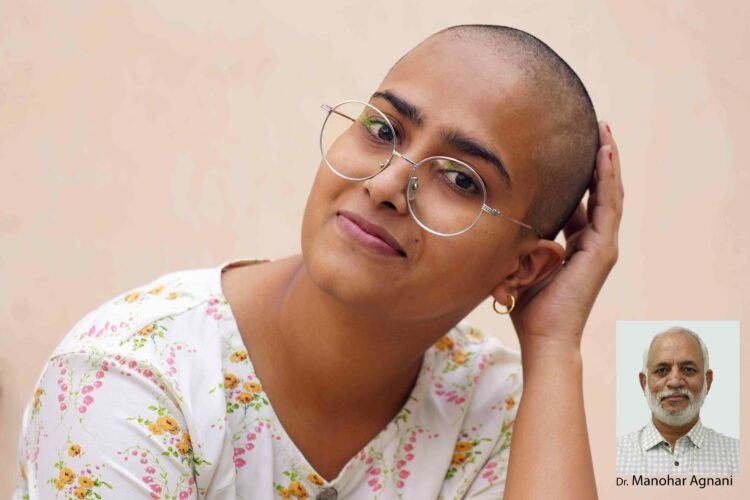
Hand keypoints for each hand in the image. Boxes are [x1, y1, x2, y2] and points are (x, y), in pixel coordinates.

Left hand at [511, 122, 622, 345]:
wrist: (542, 336)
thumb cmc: (526, 305)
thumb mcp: (519, 261)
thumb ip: (518, 239)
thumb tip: (498, 216)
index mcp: (574, 246)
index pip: (580, 202)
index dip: (578, 175)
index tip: (570, 148)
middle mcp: (592, 243)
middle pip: (599, 192)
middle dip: (596, 160)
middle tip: (593, 128)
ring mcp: (601, 246)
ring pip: (608, 194)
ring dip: (606, 161)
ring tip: (603, 130)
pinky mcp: (603, 250)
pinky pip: (608, 206)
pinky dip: (607, 179)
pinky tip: (604, 153)